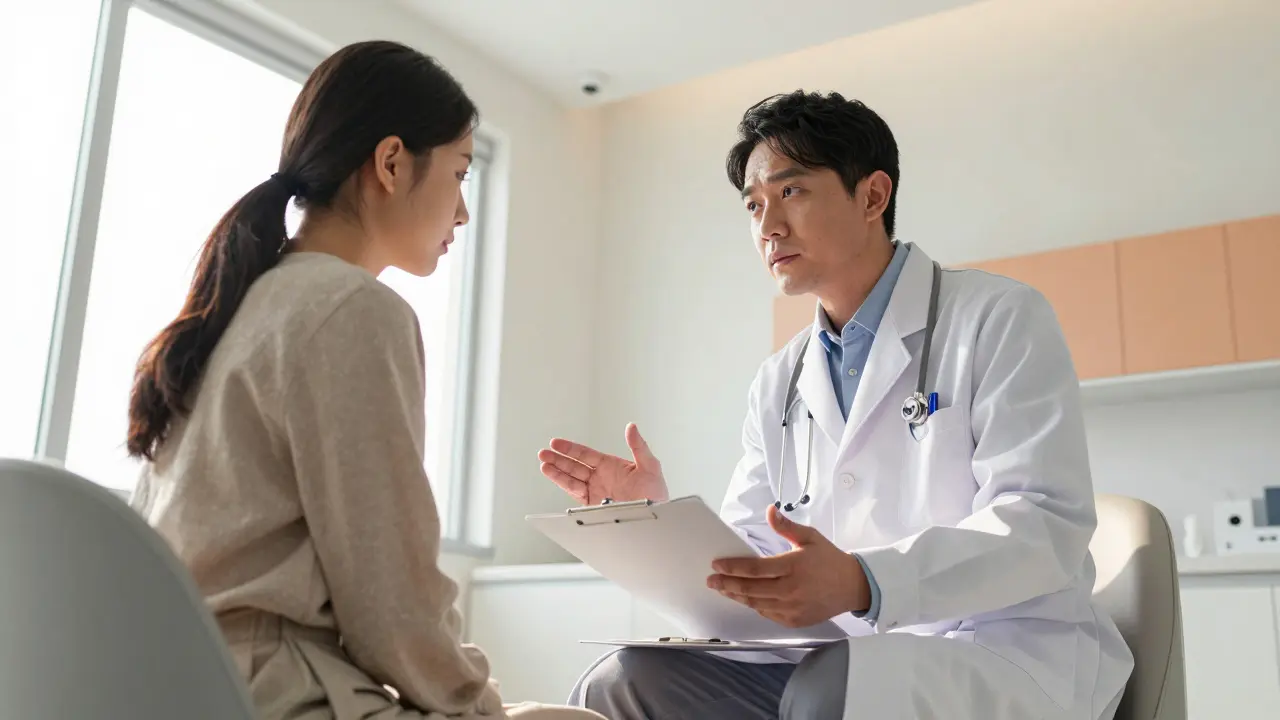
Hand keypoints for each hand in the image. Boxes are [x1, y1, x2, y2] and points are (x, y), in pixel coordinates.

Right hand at [537, 423, 669, 505]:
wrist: (657, 518)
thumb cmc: (656, 493)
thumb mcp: (650, 466)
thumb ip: (639, 446)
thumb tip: (631, 426)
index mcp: (611, 466)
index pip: (585, 454)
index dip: (570, 448)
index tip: (556, 443)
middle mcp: (600, 478)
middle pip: (574, 466)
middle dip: (558, 459)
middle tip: (543, 453)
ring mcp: (596, 492)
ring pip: (571, 480)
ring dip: (556, 473)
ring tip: (543, 464)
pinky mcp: (593, 507)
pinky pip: (575, 495)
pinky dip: (564, 487)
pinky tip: (554, 480)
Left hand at [707, 505, 868, 627]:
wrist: (854, 587)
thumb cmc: (830, 560)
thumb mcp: (810, 537)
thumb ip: (786, 526)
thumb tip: (770, 510)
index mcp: (793, 566)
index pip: (755, 569)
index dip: (733, 568)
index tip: (717, 565)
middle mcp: (791, 590)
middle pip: (751, 589)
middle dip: (727, 584)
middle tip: (711, 580)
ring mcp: (792, 608)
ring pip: (756, 604)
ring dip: (737, 596)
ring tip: (723, 589)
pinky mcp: (795, 621)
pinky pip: (768, 614)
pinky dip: (755, 606)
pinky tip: (746, 599)